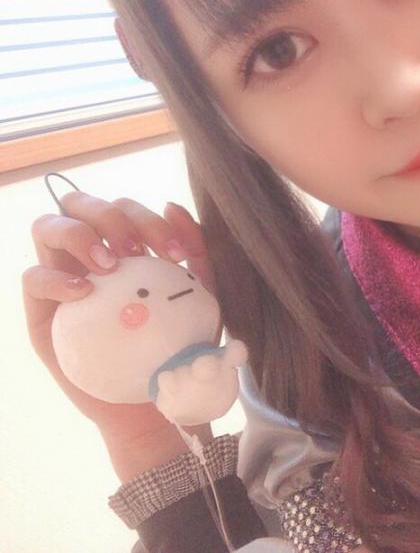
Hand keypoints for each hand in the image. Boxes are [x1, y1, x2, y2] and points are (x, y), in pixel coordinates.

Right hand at [22, 191, 216, 447]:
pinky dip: (55, 277)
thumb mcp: (201, 296)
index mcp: (125, 246)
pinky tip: (85, 291)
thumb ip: (196, 250)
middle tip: (136, 250)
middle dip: (110, 216)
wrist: (161, 401)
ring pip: (47, 227)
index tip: (177, 253)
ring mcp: (62, 280)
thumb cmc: (181, 345)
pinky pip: (33, 278)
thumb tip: (173, 205)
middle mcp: (89, 256)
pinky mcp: (43, 314)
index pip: (124, 208)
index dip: (149, 219)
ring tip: (111, 265)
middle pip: (79, 204)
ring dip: (79, 235)